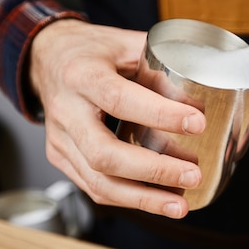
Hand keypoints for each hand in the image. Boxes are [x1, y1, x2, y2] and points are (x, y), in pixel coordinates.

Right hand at [29, 19, 206, 217]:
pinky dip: (130, 199)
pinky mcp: (62, 158)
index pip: (119, 99)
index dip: (159, 115)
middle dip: (154, 171)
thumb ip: (160, 65)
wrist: (47, 59)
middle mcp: (66, 111)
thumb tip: (200, 95)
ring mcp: (60, 140)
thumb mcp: (125, 43)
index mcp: (82, 75)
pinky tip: (159, 202)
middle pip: (104, 154)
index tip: (197, 124)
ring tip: (180, 205)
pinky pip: (95, 187)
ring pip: (98, 181)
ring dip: (144, 198)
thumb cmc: (93, 51)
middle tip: (193, 175)